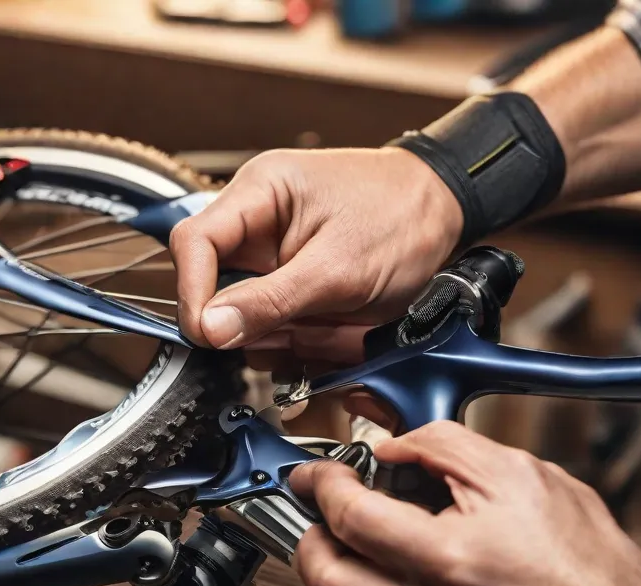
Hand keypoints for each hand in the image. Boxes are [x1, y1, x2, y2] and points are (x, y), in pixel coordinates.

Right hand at [169, 147, 463, 353]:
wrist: (447, 215)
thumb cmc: (404, 216)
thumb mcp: (338, 268)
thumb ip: (271, 302)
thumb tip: (212, 330)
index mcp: (260, 193)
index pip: (194, 242)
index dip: (193, 292)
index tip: (209, 334)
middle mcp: (258, 219)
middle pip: (214, 282)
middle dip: (248, 321)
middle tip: (287, 334)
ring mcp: (274, 252)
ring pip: (244, 310)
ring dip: (279, 333)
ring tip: (327, 326)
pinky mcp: (292, 279)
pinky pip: (274, 319)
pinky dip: (297, 336)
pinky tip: (331, 329)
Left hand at [290, 421, 640, 585]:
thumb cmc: (589, 571)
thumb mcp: (523, 477)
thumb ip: (446, 447)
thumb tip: (394, 444)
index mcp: (453, 560)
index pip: (351, 518)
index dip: (323, 486)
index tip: (319, 475)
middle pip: (324, 579)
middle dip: (307, 536)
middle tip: (318, 513)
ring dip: (335, 576)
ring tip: (354, 547)